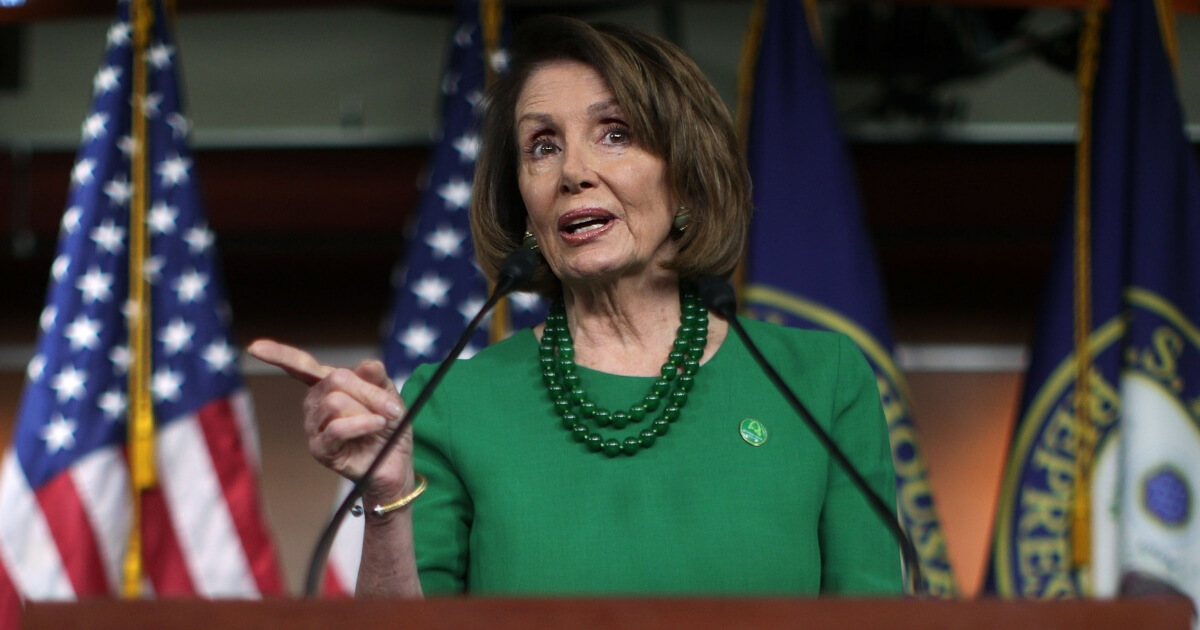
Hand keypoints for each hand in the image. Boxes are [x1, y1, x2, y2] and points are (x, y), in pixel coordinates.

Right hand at [247, 339, 413, 499]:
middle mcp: (315, 404)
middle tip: (391, 407)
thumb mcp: (389, 394)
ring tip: (381, 422)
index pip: (300, 366)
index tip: (255, 348)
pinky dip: (362, 424)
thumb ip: (376, 377)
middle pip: (336, 380)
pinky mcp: (320, 449)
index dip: (278, 355)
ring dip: (369, 411)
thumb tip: (366, 364)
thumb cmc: (389, 426)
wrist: (396, 461)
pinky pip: (337, 427)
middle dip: (369, 392)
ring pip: (337, 402)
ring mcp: (314, 426)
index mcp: (327, 385)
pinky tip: (376, 426)